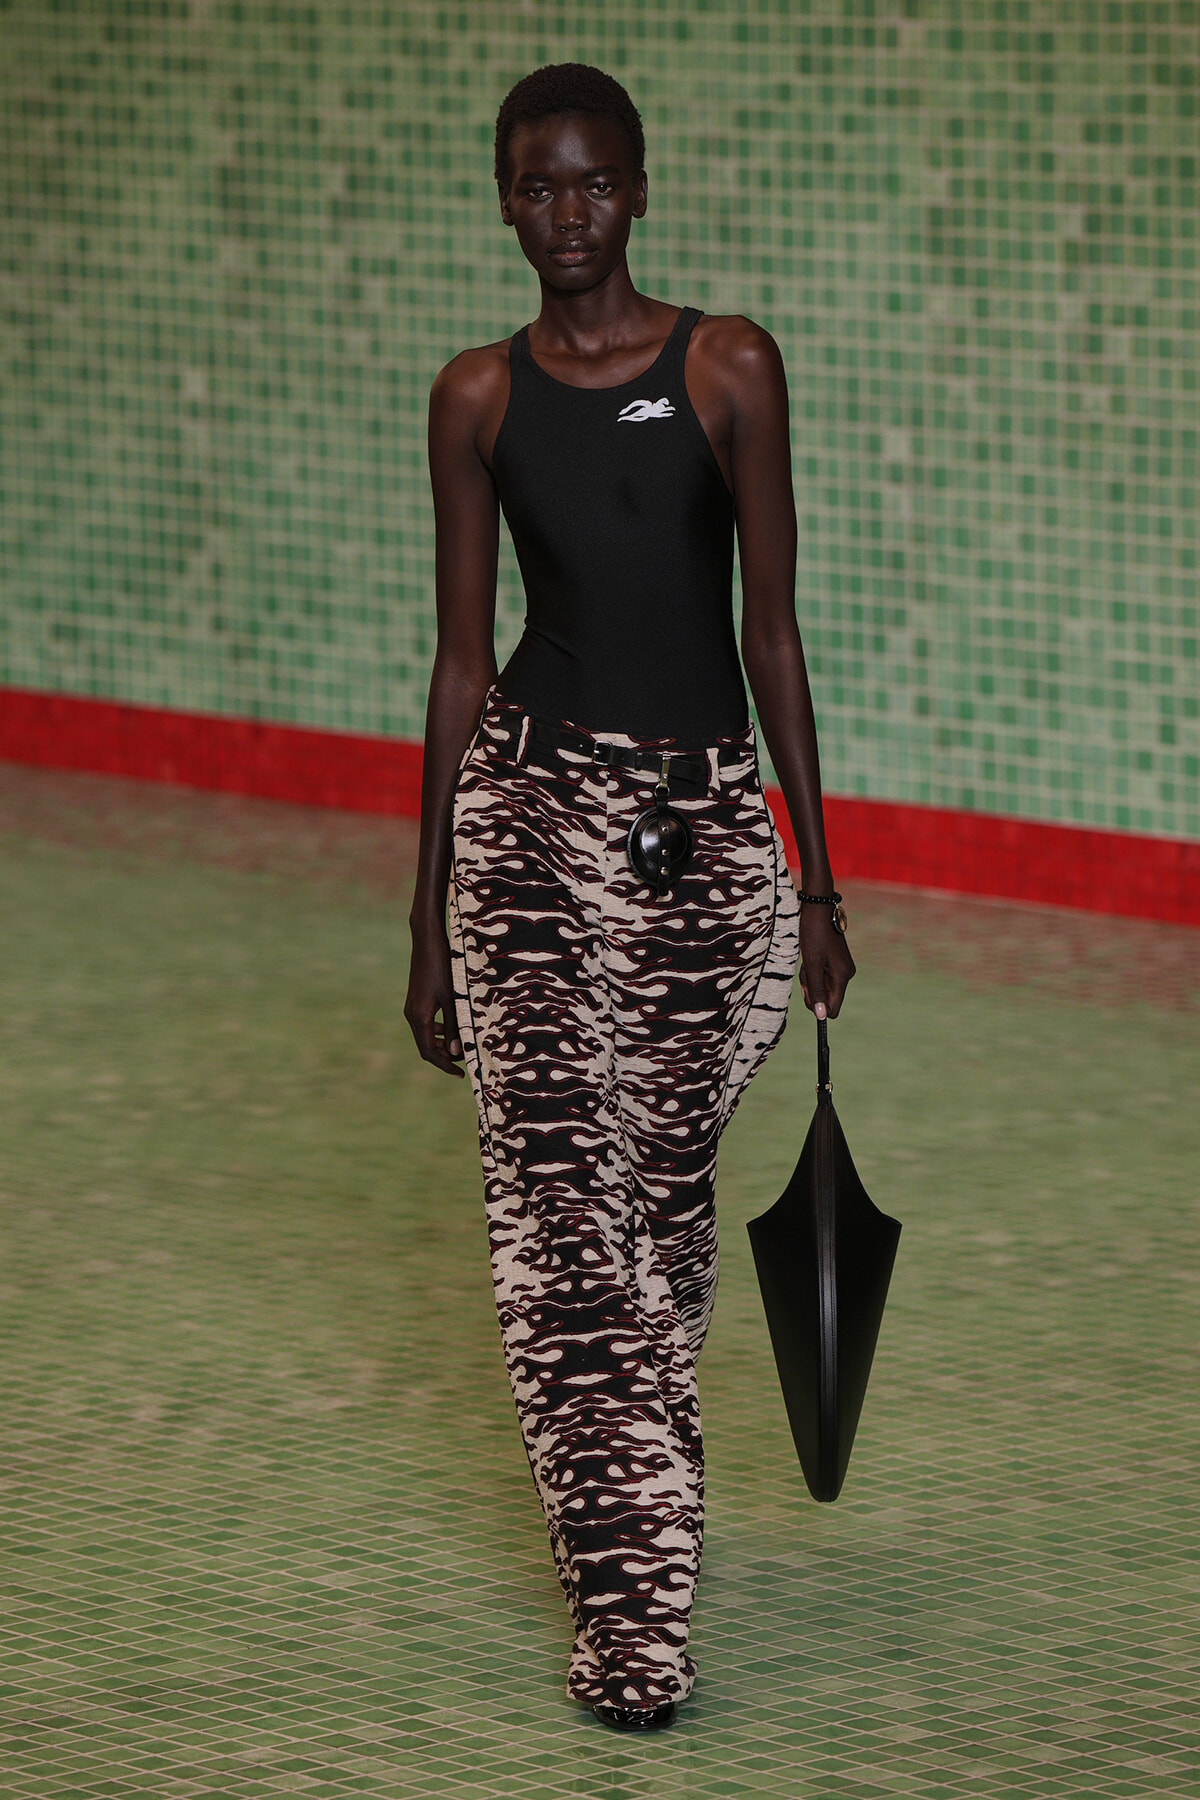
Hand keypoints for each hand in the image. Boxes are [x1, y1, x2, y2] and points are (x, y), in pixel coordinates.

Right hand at [404, 918, 465, 1076]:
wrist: (427, 941)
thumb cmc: (442, 967)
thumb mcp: (453, 997)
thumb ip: (454, 1025)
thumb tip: (456, 1051)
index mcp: (419, 1017)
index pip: (429, 1052)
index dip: (445, 1065)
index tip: (461, 1073)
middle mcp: (412, 1015)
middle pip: (426, 1046)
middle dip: (444, 1056)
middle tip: (465, 1060)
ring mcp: (412, 1007)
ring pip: (425, 1035)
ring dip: (441, 1044)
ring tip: (461, 1046)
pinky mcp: (415, 1000)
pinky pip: (425, 1023)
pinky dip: (437, 1030)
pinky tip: (452, 1026)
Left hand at [798, 903, 855, 1019]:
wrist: (818, 910)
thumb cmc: (814, 934)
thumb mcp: (811, 964)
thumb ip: (817, 990)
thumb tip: (821, 1015)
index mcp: (842, 977)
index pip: (833, 1009)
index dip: (817, 1005)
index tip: (806, 990)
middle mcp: (846, 975)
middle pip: (826, 998)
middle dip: (811, 988)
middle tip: (805, 970)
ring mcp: (842, 968)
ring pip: (823, 987)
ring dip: (810, 978)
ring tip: (807, 960)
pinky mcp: (836, 962)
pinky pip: (823, 976)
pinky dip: (813, 971)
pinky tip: (810, 957)